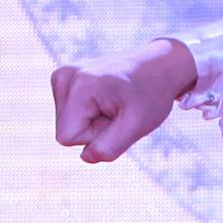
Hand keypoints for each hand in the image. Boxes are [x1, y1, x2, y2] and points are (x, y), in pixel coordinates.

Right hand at [53, 39, 193, 163]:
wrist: (159, 65)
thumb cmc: (151, 94)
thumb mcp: (138, 124)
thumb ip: (110, 146)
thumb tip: (85, 157)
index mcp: (80, 86)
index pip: (67, 137)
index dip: (94, 136)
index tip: (116, 117)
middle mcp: (65, 75)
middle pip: (66, 131)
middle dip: (94, 129)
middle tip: (118, 109)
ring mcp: (62, 75)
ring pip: (67, 124)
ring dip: (93, 121)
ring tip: (114, 103)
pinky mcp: (64, 78)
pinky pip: (70, 115)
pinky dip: (90, 112)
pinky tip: (107, 98)